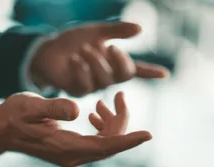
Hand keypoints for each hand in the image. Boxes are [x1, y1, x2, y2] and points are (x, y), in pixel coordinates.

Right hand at [0, 92, 151, 166]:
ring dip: (112, 122)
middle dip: (121, 121)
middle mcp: (73, 157)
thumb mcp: (30, 106)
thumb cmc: (13, 116)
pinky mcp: (72, 151)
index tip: (148, 134)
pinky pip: (97, 141)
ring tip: (104, 102)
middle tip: (120, 95)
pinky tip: (96, 111)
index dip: (128, 140)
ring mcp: (73, 156)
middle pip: (110, 144)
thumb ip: (53, 107)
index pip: (105, 146)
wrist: (0, 131)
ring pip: (106, 142)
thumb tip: (77, 110)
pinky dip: (103, 126)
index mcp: (66, 148)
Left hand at [31, 22, 169, 96]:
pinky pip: (86, 84)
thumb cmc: (73, 42)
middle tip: (110, 47)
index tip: (165, 74)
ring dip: (96, 62)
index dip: (151, 72)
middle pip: (123, 74)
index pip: (137, 69)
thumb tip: (140, 29)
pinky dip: (81, 70)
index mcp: (114, 63)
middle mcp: (107, 77)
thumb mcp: (96, 32)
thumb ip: (117, 31)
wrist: (47, 50)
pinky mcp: (78, 91)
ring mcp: (93, 86)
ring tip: (84, 49)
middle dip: (119, 61)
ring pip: (104, 79)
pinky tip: (73, 60)